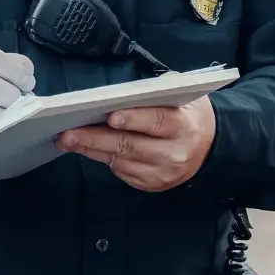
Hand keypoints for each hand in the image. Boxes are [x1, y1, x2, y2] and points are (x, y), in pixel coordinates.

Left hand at [55, 96, 215, 191]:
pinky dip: (100, 157)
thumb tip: (123, 92)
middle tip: (67, 132)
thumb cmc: (187, 115)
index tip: (110, 116)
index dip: (134, 119)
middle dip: (95, 138)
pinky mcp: (150, 184)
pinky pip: (120, 171)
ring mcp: (161, 173)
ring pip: (120, 161)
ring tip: (66, 139)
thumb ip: (159, 90)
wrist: (208, 148)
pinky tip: (84, 147)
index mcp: (183, 127)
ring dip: (90, 149)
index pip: (157, 122)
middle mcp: (173, 153)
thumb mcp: (182, 95)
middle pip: (130, 146)